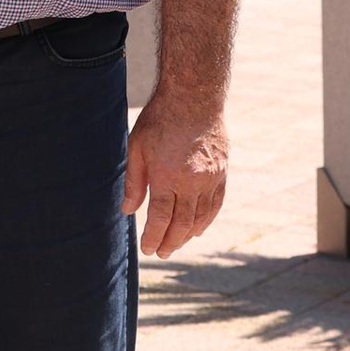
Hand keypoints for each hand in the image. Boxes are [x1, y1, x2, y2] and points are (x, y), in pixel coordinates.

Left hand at [123, 95, 228, 255]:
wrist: (194, 98)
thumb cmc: (159, 120)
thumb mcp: (137, 148)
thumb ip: (134, 182)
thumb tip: (128, 210)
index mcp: (167, 176)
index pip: (161, 218)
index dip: (154, 237)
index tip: (148, 249)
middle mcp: (192, 182)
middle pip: (182, 223)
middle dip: (170, 242)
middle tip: (161, 252)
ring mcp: (210, 179)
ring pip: (200, 217)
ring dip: (187, 235)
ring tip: (175, 244)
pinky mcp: (222, 173)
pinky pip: (215, 205)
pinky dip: (206, 220)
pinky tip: (196, 228)